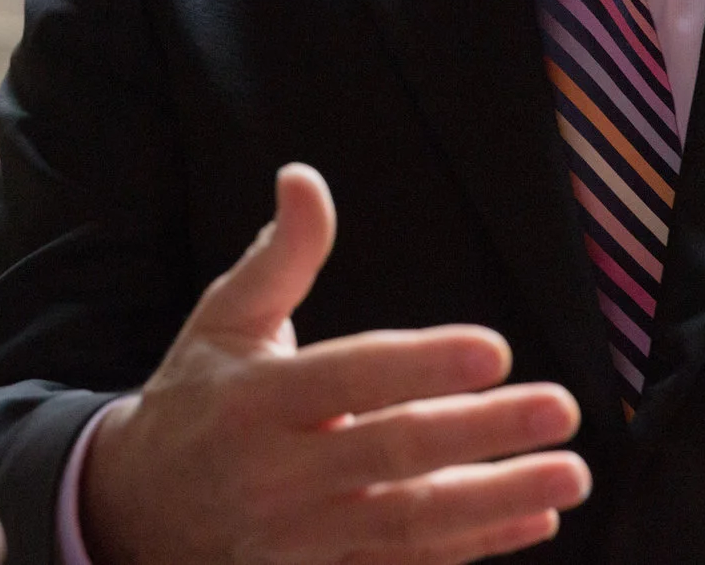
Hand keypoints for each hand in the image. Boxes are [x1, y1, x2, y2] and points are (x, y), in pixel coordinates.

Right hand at [82, 165, 589, 564]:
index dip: (420, 365)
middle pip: (390, 453)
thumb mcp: (224, 319)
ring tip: (568, 475)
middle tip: (561, 408)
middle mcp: (274, 474)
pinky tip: (534, 516)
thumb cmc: (197, 399)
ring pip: (407, 523)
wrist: (136, 510)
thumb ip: (280, 255)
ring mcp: (297, 538)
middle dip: (481, 432)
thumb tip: (304, 176)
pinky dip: (474, 547)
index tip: (493, 349)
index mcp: (252, 400)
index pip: (347, 378)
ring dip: (495, 500)